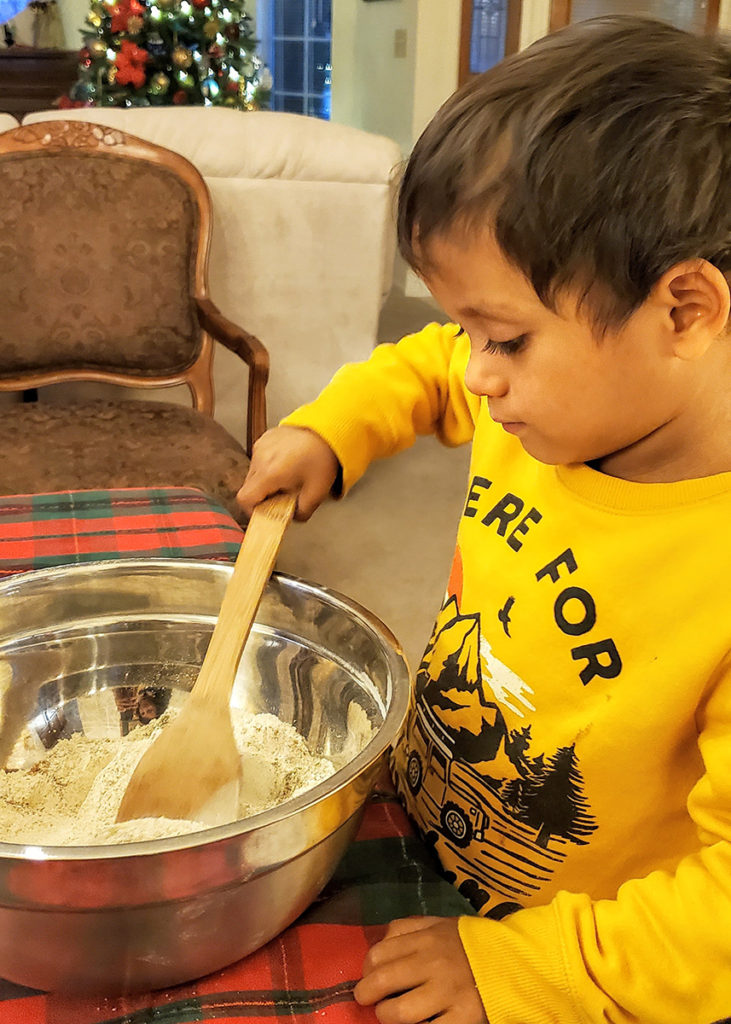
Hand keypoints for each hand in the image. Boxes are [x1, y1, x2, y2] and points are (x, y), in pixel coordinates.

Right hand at [237, 425, 339, 521]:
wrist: (329, 428)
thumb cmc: (323, 457)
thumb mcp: (317, 492)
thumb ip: (303, 512)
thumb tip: (294, 517)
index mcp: (270, 473)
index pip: (244, 499)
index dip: (252, 510)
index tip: (267, 512)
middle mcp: (260, 458)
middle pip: (248, 486)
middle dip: (262, 496)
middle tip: (282, 496)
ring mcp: (261, 446)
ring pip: (254, 473)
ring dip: (266, 480)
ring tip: (288, 478)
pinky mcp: (265, 438)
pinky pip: (260, 459)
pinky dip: (269, 466)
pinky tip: (287, 464)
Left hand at [354, 916, 486, 1023]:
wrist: (516, 962)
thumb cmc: (471, 944)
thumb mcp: (440, 924)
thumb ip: (409, 929)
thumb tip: (378, 947)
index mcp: (426, 938)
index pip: (378, 954)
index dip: (366, 969)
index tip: (370, 976)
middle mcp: (433, 964)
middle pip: (381, 982)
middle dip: (366, 995)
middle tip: (368, 1000)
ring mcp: (447, 994)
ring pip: (398, 1012)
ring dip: (387, 1016)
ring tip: (391, 1014)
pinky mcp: (462, 1019)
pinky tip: (418, 1023)